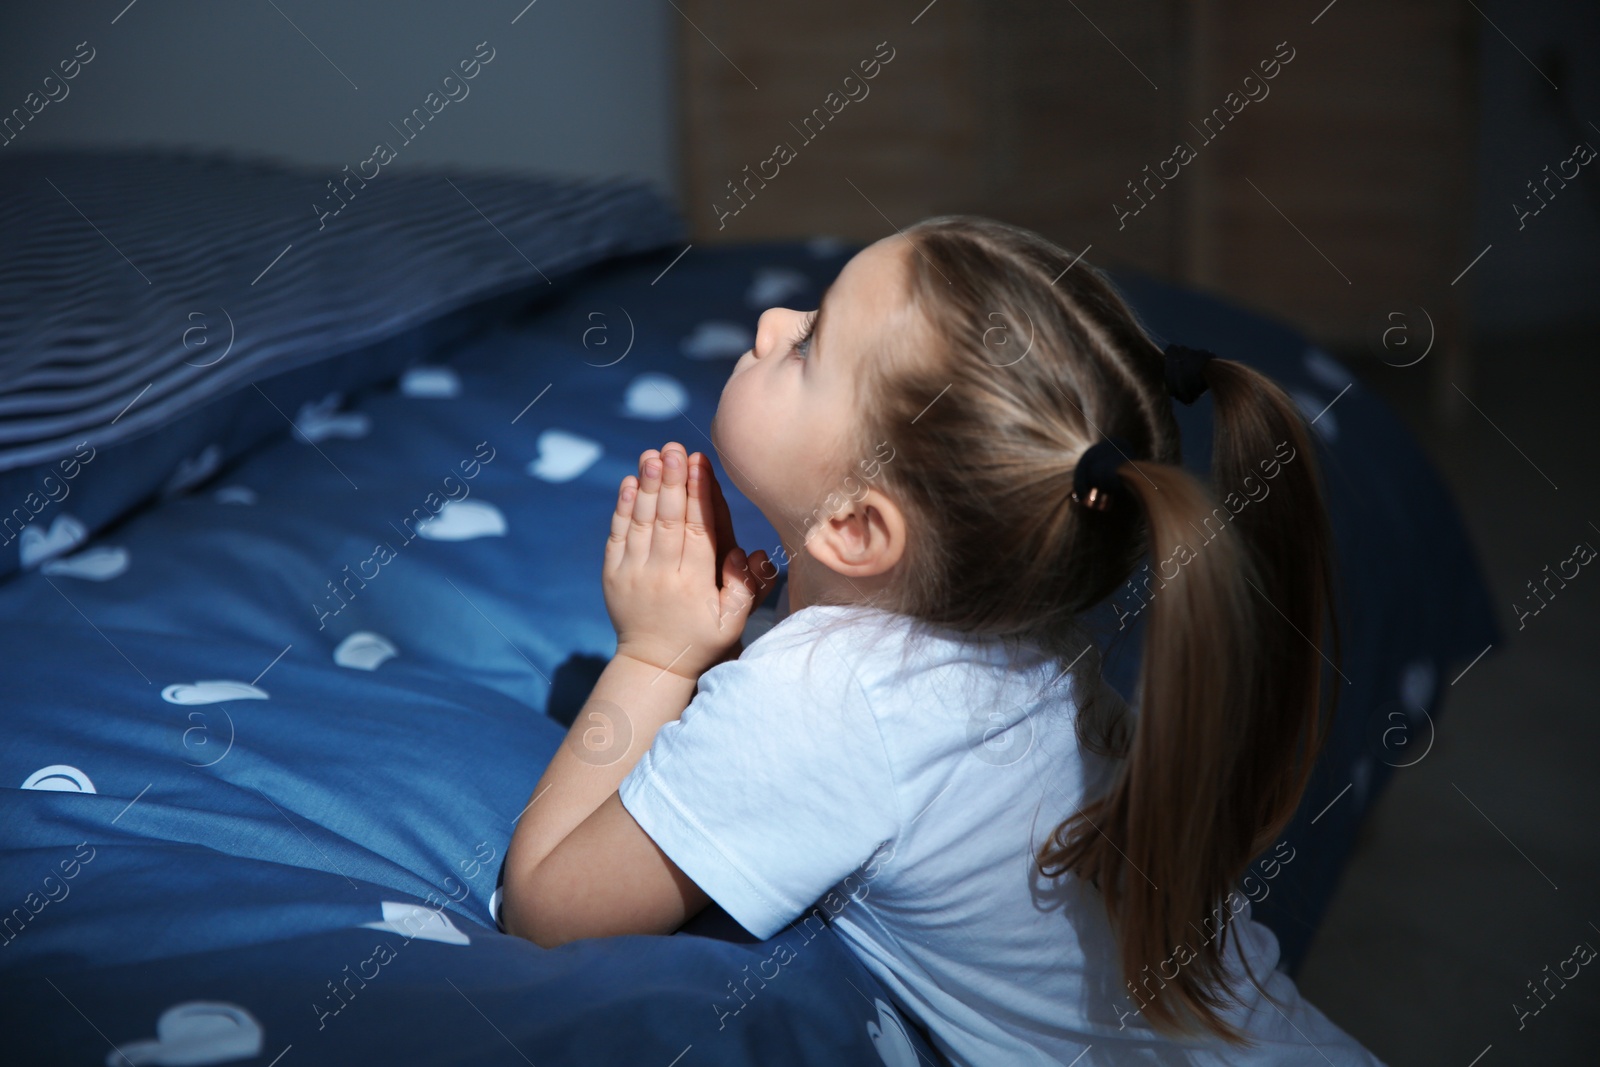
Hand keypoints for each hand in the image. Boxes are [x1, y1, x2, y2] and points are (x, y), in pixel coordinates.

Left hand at [604, 442, 772, 677]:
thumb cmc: (701, 639)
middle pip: (669, 520)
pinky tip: (630, 482)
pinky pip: (617, 536)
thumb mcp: (732, 622)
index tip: (699, 464)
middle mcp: (661, 574)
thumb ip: (745, 588)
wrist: (653, 664)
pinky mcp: (613, 575)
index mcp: (694, 583)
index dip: (699, 495)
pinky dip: (623, 508)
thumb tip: (747, 552)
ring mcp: (633, 573)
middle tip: (673, 448)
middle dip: (672, 481)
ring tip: (652, 455)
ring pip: (642, 523)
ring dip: (648, 487)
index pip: (699, 531)